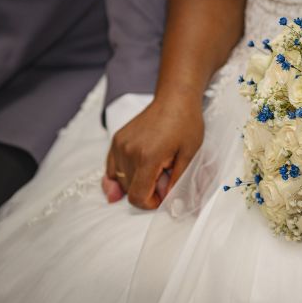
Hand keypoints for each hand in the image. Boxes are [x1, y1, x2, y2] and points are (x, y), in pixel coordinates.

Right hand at [104, 94, 203, 208]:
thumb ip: (177, 181)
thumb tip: (170, 203)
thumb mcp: (190, 155)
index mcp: (147, 157)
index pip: (137, 196)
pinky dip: (120, 176)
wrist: (175, 99)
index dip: (151, 203)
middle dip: (147, 191)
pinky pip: (111, 168)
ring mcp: (119, 145)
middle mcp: (128, 152)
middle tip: (165, 178)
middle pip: (129, 190)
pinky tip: (131, 176)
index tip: (164, 196)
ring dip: (136, 182)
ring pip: (120, 180)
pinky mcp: (116, 141)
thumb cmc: (186, 124)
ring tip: (155, 169)